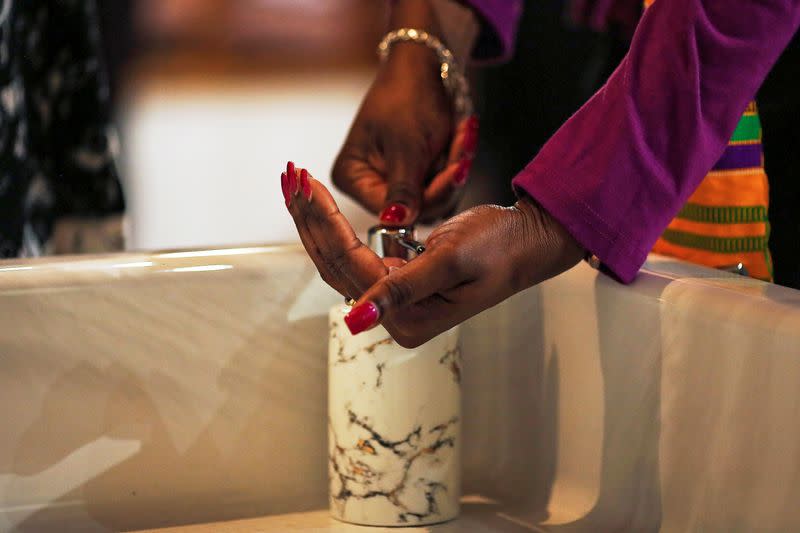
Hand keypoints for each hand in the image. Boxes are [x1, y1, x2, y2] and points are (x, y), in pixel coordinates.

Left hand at [282, 162, 584, 347]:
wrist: (530, 240)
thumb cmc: (500, 249)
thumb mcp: (451, 262)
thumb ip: (402, 289)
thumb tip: (356, 320)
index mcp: (407, 318)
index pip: (348, 265)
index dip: (323, 222)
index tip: (304, 183)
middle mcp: (396, 316)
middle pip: (336, 263)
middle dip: (311, 218)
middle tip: (291, 176)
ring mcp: (396, 300)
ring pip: (341, 257)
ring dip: (317, 220)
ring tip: (296, 183)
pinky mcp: (399, 280)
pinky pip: (356, 252)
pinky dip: (338, 225)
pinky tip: (320, 203)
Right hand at [332, 2, 478, 226]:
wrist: (422, 67)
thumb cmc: (406, 97)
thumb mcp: (406, 145)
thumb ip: (403, 189)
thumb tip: (395, 223)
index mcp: (352, 177)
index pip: (391, 210)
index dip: (427, 195)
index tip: (456, 171)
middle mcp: (368, 185)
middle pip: (416, 208)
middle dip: (445, 176)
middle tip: (462, 142)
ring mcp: (393, 182)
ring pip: (435, 198)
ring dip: (454, 166)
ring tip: (461, 133)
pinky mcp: (414, 177)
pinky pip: (442, 186)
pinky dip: (455, 162)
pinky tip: (459, 137)